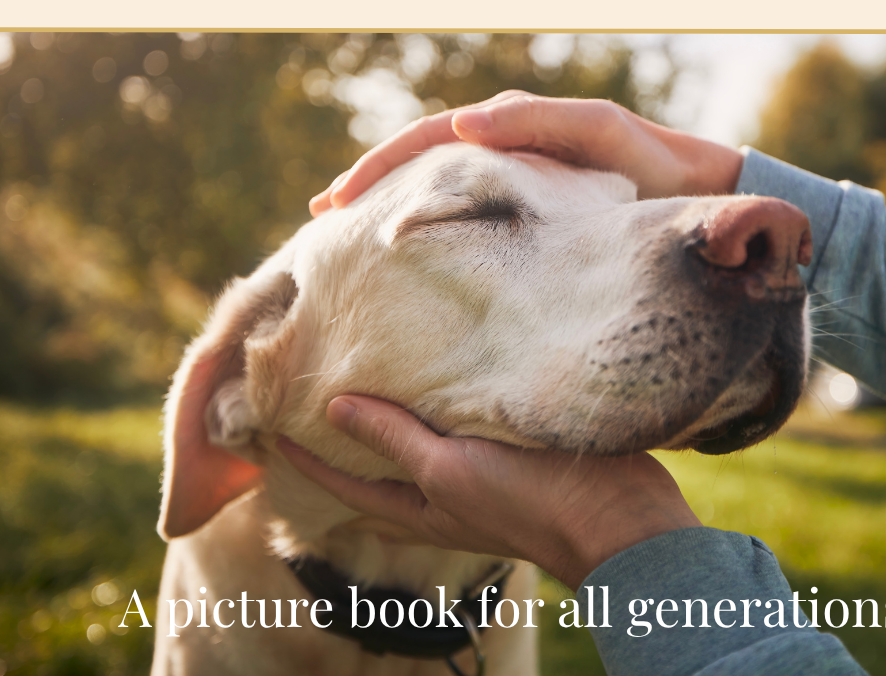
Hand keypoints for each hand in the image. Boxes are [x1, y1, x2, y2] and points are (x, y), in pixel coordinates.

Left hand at [277, 395, 700, 590]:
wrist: (617, 514)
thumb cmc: (527, 499)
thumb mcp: (450, 468)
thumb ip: (395, 438)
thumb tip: (333, 408)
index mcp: (421, 506)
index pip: (345, 483)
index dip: (305, 460)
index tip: (268, 430)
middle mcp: (442, 491)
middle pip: (378, 465)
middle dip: (343, 437)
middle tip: (310, 398)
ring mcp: (477, 472)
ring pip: (418, 442)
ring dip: (389, 416)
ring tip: (364, 377)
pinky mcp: (507, 449)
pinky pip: (457, 424)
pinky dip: (436, 402)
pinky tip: (437, 371)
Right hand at [310, 92, 742, 215]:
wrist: (696, 193)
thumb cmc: (652, 162)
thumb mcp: (600, 132)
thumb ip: (539, 122)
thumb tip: (464, 125)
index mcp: (510, 125)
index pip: (426, 140)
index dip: (378, 167)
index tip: (337, 201)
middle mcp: (503, 146)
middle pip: (418, 161)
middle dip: (368, 185)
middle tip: (321, 219)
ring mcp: (513, 178)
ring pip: (436, 187)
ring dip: (391, 204)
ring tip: (348, 234)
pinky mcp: (528, 210)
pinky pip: (466, 211)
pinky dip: (430, 222)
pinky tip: (409, 249)